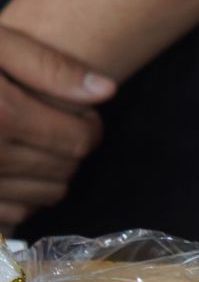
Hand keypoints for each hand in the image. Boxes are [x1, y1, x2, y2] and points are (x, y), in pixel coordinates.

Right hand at [0, 24, 113, 226]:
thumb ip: (44, 63)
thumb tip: (105, 92)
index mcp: (1, 116)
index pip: (80, 139)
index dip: (87, 125)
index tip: (75, 113)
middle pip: (65, 171)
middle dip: (68, 150)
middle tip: (49, 125)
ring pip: (43, 198)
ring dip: (46, 175)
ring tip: (24, 144)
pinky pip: (10, 217)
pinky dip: (16, 198)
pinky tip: (2, 169)